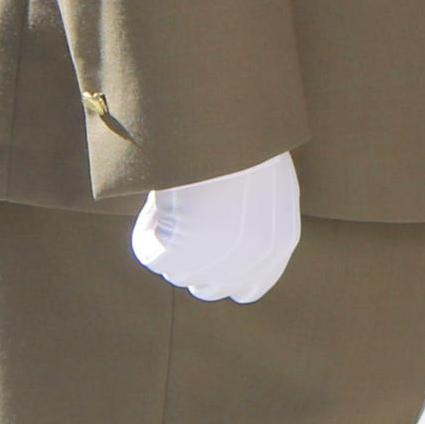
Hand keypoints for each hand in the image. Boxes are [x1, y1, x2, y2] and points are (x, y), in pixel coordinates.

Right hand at [131, 149, 300, 303]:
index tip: (208, 247)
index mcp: (277, 245)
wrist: (224, 135)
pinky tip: (159, 199)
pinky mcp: (174, 259)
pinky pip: (148, 251)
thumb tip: (225, 230)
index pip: (248, 288)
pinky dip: (147, 227)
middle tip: (184, 222)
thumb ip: (256, 218)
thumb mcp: (265, 183)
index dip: (227, 273)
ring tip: (177, 197)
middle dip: (193, 263)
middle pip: (208, 288)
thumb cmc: (246, 145)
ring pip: (177, 270)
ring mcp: (210, 267)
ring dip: (171, 239)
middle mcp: (247, 265)